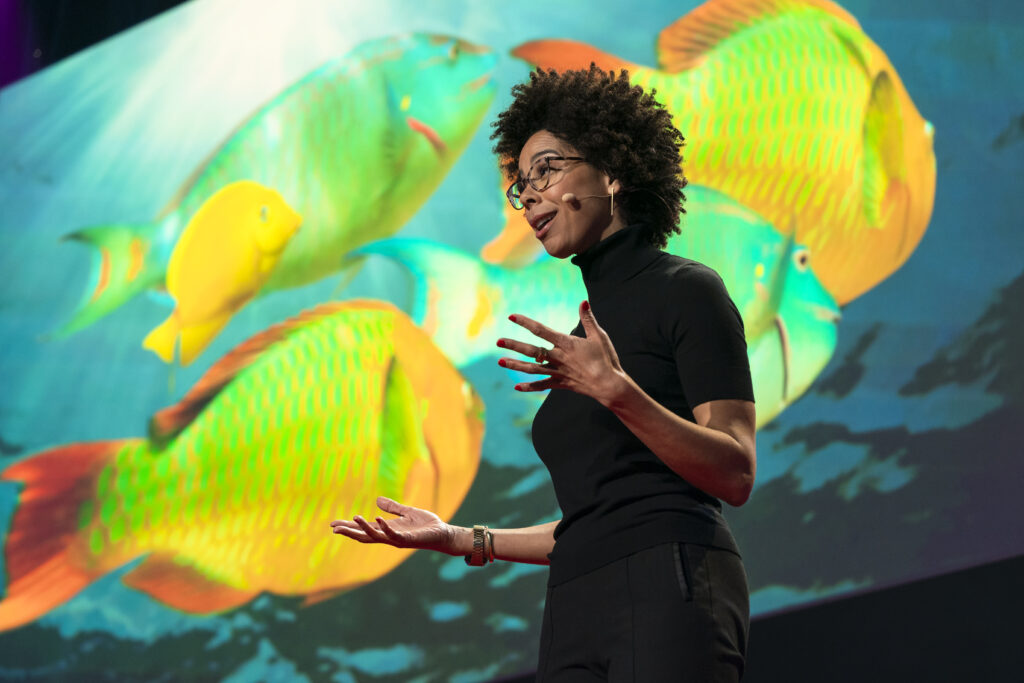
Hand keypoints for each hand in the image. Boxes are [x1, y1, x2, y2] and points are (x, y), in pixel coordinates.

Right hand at [330, 496, 456, 553]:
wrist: (443, 533)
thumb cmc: (426, 525)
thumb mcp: (407, 512)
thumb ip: (392, 507)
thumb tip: (377, 499)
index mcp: (387, 529)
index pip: (363, 529)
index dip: (349, 527)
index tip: (333, 525)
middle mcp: (389, 536)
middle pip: (364, 536)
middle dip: (349, 532)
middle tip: (334, 528)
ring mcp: (397, 539)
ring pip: (375, 536)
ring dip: (363, 528)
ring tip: (353, 517)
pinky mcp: (407, 539)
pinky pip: (393, 535)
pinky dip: (384, 528)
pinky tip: (376, 519)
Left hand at [498, 300, 628, 404]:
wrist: (609, 385)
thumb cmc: (606, 358)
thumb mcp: (598, 336)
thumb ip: (589, 319)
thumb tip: (584, 302)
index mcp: (566, 343)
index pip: (541, 330)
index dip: (525, 322)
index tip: (512, 316)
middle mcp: (558, 357)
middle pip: (531, 350)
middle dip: (513, 345)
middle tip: (497, 341)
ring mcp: (558, 372)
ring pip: (532, 368)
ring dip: (515, 364)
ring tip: (500, 361)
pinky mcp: (561, 384)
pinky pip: (542, 385)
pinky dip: (529, 386)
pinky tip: (516, 386)